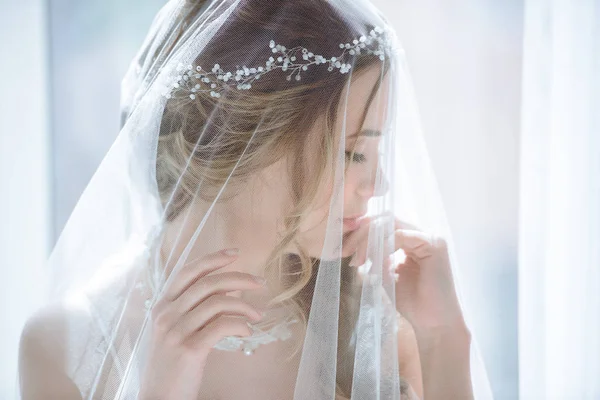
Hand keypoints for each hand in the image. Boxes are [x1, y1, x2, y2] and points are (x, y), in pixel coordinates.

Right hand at [138, 248, 264, 399]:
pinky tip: (247, 331)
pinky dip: (240, 325)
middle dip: (239, 278)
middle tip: (260, 282)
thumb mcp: (176, 331)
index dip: (213, 258)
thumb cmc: (172, 365)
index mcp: (162, 306)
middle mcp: (166, 314)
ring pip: (218, 302)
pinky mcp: (189, 349)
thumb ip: (196, 309)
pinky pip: (222, 326)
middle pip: (209, 283)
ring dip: (244, 306)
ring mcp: (176, 331)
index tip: (236, 253)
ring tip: (257, 316)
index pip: (189, 271)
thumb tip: (228, 289)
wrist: (158, 399)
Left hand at [342, 215, 465, 333]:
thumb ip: (374, 256)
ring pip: (390, 224)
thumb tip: (353, 245)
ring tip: (357, 260)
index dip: (360, 232)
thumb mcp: (385, 274)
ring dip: (368, 240)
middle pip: (385, 219)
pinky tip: (374, 262)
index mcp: (411, 238)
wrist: (433, 324)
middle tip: (345, 251)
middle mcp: (421, 233)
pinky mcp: (434, 245)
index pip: (382, 223)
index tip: (344, 250)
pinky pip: (400, 235)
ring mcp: (430, 237)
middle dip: (361, 233)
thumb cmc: (411, 302)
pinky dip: (382, 247)